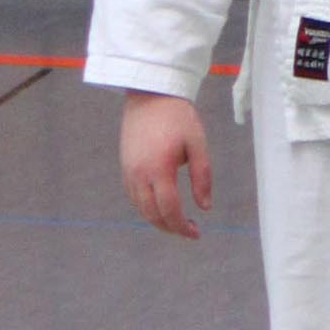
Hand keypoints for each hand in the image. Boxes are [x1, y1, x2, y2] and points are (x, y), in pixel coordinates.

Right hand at [120, 92, 212, 238]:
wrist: (150, 95)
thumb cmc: (178, 118)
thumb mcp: (198, 145)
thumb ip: (202, 177)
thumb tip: (205, 207)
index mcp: (159, 169)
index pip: (169, 210)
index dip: (182, 227)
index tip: (196, 233)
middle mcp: (139, 174)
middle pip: (151, 214)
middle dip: (170, 228)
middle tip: (189, 231)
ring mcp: (128, 171)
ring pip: (140, 208)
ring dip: (157, 219)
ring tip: (177, 221)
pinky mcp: (124, 167)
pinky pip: (133, 196)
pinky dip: (146, 207)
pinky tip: (161, 206)